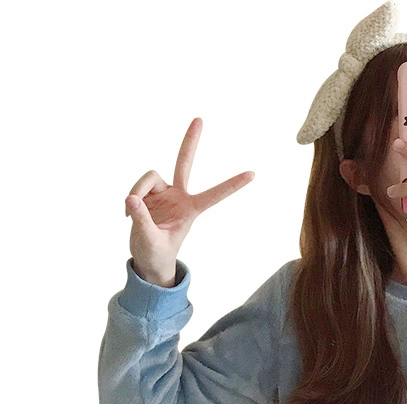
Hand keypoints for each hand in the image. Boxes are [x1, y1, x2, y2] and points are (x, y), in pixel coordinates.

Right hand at [125, 118, 253, 286]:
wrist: (148, 259)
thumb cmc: (156, 254)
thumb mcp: (150, 241)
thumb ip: (141, 220)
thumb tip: (131, 199)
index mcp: (190, 210)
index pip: (215, 194)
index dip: (233, 184)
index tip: (253, 174)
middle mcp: (178, 196)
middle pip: (183, 162)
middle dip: (190, 141)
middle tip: (199, 118)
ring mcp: (163, 193)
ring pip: (149, 176)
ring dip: (137, 190)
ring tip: (130, 213)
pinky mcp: (148, 194)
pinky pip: (137, 187)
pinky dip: (131, 199)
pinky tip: (128, 214)